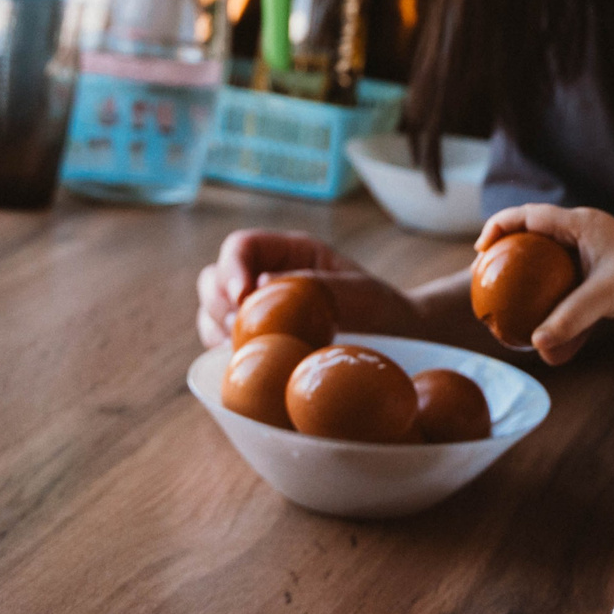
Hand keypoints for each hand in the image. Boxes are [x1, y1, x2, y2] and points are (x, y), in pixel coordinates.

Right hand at [193, 229, 425, 346]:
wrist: (401, 346)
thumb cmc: (384, 312)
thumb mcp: (359, 293)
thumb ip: (316, 286)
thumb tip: (263, 287)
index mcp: (290, 254)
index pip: (242, 247)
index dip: (232, 268)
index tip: (243, 296)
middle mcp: (266, 279)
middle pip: (214, 279)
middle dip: (219, 303)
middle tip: (240, 329)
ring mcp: (257, 313)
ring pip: (211, 314)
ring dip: (218, 331)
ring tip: (244, 349)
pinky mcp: (256, 346)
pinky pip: (221, 347)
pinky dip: (223, 355)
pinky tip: (246, 365)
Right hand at [478, 205, 613, 362]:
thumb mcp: (606, 295)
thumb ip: (571, 318)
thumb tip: (536, 344)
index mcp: (579, 225)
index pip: (529, 215)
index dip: (500, 226)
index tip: (481, 250)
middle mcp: (581, 235)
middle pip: (532, 239)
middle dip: (508, 257)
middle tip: (487, 280)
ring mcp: (588, 257)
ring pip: (547, 268)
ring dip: (530, 289)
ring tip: (511, 313)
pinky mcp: (596, 279)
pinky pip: (565, 291)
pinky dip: (554, 312)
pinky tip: (550, 344)